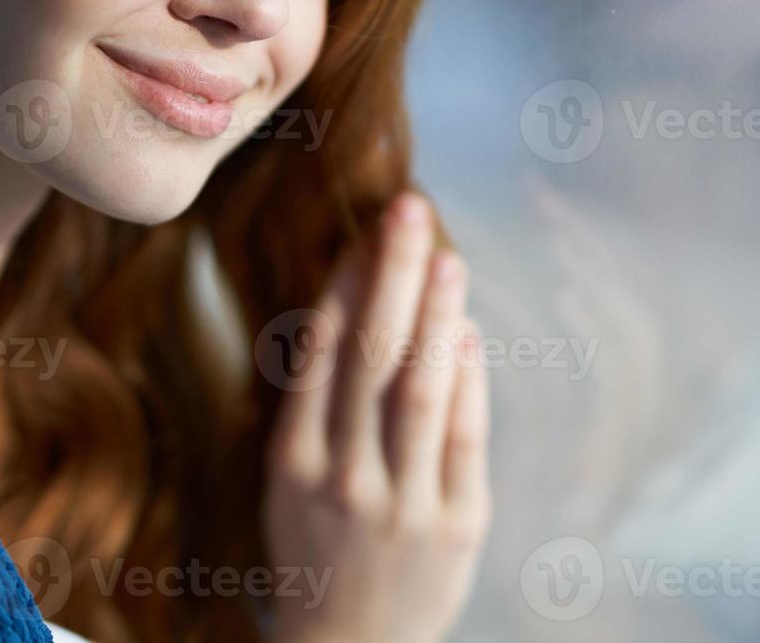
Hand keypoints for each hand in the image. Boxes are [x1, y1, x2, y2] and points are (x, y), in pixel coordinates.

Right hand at [263, 191, 491, 642]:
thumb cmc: (317, 547)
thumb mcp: (290, 482)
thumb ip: (318, 406)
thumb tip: (357, 309)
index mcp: (293, 461)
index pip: (319, 353)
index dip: (344, 284)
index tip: (363, 231)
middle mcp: (344, 477)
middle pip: (370, 357)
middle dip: (391, 276)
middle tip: (409, 211)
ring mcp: (402, 502)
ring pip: (419, 392)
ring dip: (436, 317)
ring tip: (447, 259)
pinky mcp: (457, 524)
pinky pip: (464, 439)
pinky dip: (469, 381)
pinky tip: (469, 334)